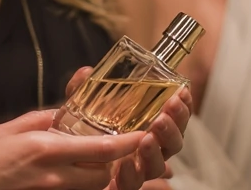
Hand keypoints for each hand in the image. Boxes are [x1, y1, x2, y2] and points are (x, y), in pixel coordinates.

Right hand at [0, 109, 144, 189]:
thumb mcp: (7, 130)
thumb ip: (42, 121)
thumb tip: (64, 114)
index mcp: (43, 149)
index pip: (102, 147)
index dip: (129, 142)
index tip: (146, 133)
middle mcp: (50, 176)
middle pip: (102, 174)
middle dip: (112, 163)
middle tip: (111, 147)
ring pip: (89, 188)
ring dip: (95, 176)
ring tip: (88, 162)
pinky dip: (76, 185)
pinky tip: (67, 175)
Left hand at [65, 67, 193, 188]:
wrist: (67, 162)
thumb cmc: (82, 134)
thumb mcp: (81, 107)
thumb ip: (83, 90)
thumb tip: (86, 71)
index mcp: (148, 129)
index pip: (174, 119)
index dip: (183, 107)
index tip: (182, 93)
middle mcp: (147, 150)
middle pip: (173, 143)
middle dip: (174, 127)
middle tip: (165, 113)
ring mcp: (137, 169)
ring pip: (158, 165)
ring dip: (156, 151)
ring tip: (148, 137)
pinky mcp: (122, 184)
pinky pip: (133, 184)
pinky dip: (131, 173)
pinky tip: (126, 162)